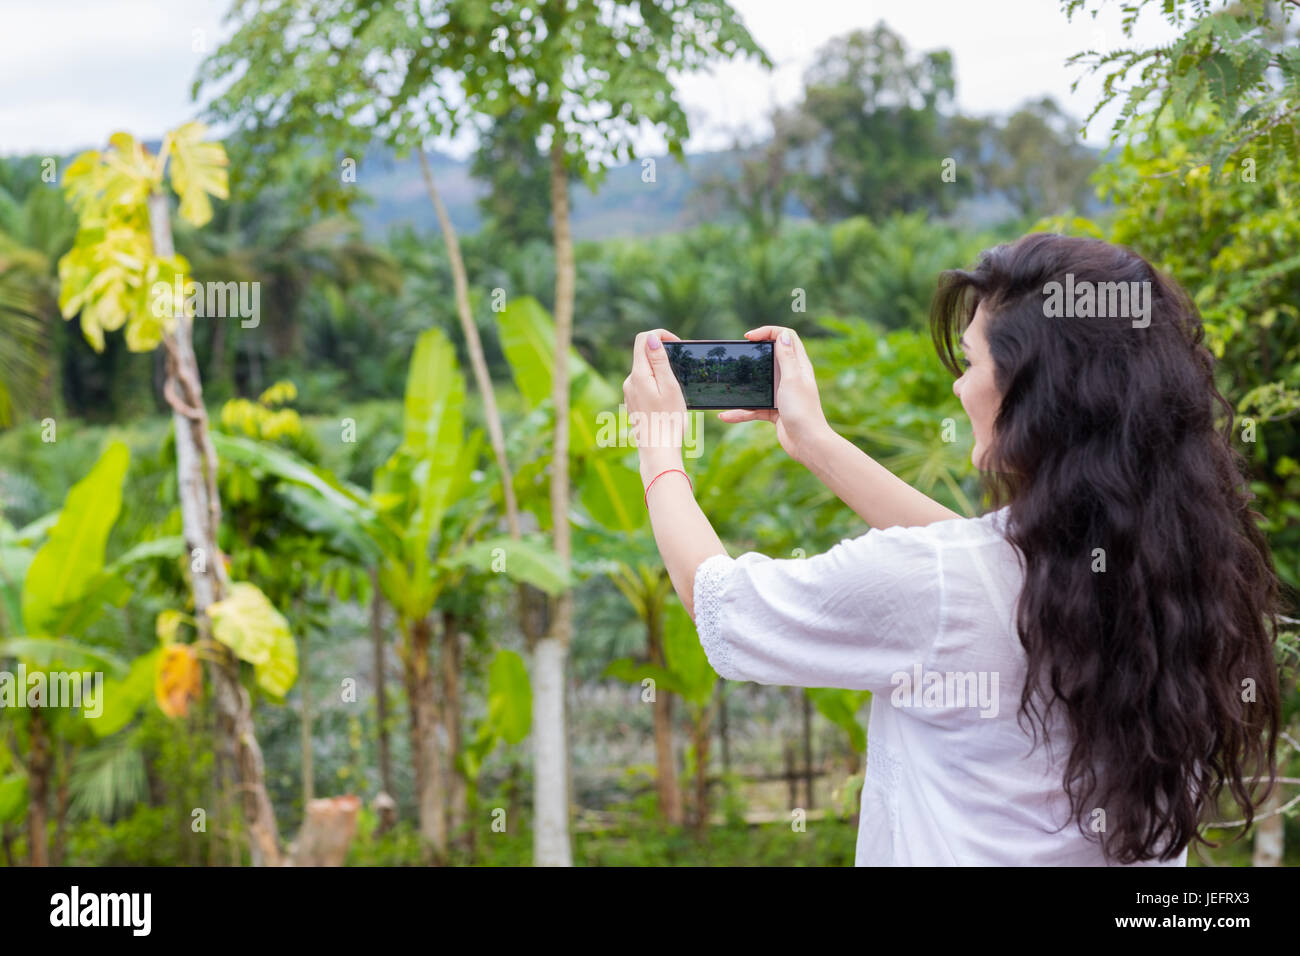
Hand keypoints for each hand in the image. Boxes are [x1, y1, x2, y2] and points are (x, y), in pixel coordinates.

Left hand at [622, 328, 686, 476]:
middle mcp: (629, 381)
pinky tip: (667, 403)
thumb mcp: (669, 387)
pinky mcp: (633, 403)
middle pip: (644, 355)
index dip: (660, 335)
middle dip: (663, 356)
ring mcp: (630, 393)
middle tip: (681, 372)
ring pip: (645, 372)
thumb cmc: (668, 420)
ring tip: (676, 393)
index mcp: (638, 375)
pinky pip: (644, 385)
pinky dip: (657, 386)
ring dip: (661, 373)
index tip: (677, 344)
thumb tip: (652, 338)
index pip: (643, 339)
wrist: (658, 451)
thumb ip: (660, 361)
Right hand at [718, 325, 830, 463]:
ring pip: (759, 384)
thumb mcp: (792, 379)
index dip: (769, 332)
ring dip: (744, 386)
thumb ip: (786, 357)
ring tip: (727, 386)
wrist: (807, 443)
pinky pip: (754, 407)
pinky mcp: (774, 410)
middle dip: (754, 354)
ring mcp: (782, 394)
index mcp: (798, 366)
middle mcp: (791, 377)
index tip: (750, 337)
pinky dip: (740, 412)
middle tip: (739, 354)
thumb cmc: (802, 411)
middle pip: (771, 357)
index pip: (786, 337)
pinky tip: (726, 415)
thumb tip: (782, 335)